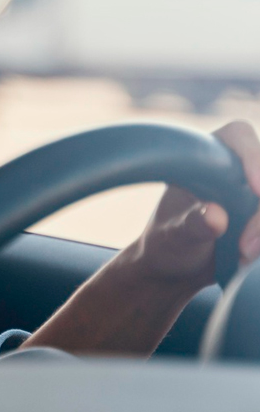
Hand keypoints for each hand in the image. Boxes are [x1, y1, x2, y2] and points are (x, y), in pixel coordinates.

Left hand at [25, 120, 259, 358]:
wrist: (165, 275)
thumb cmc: (160, 251)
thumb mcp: (170, 241)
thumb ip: (190, 228)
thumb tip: (213, 216)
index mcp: (200, 159)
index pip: (237, 136)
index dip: (252, 158)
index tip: (253, 191)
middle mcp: (226, 171)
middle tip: (249, 245)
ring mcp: (243, 193)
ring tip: (245, 257)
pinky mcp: (254, 217)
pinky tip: (247, 261)